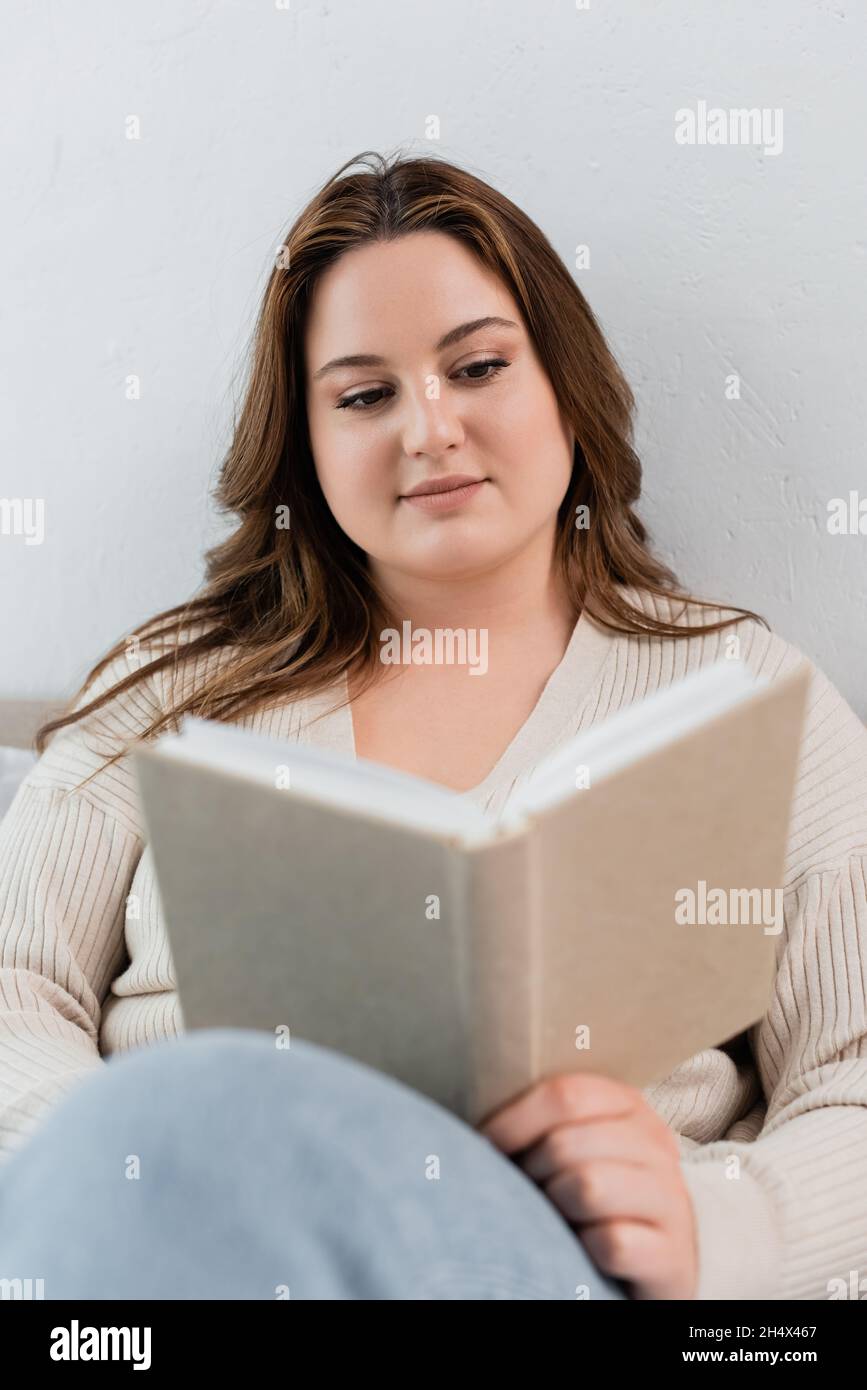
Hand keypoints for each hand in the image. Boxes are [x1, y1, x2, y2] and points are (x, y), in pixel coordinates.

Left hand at [477, 1072, 698, 1298]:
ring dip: (558, 1209)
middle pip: (566, 1144)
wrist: (667, 1255)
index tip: (485, 1145)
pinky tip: (588, 1249)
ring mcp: (669, 1198)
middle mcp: (655, 1146)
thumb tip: (479, 1130)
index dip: (514, 1120)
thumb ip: (550, 1124)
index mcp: (630, 1107)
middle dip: (532, 1172)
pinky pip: (612, 1242)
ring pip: (587, 1188)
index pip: (566, 1095)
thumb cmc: (604, 1195)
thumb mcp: (584, 1146)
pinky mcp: (672, 1252)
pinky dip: (588, 1249)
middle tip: (529, 1192)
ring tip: (559, 1218)